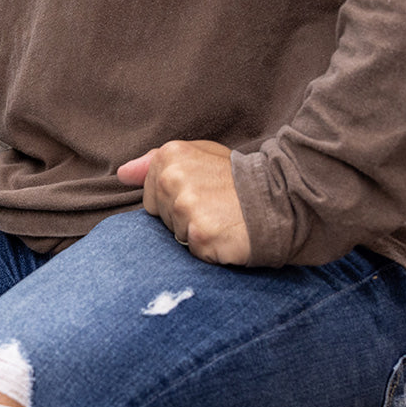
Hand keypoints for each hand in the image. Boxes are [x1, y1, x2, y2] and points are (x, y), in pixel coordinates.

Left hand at [116, 140, 251, 264]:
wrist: (283, 200)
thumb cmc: (240, 179)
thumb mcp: (202, 155)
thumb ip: (156, 162)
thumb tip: (122, 174)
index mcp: (170, 155)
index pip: (150, 195)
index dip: (177, 200)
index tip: (204, 192)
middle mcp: (173, 178)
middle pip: (161, 216)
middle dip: (185, 217)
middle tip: (218, 206)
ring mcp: (185, 207)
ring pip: (175, 235)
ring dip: (198, 233)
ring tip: (224, 219)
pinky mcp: (199, 234)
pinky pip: (193, 251)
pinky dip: (211, 249)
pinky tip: (229, 234)